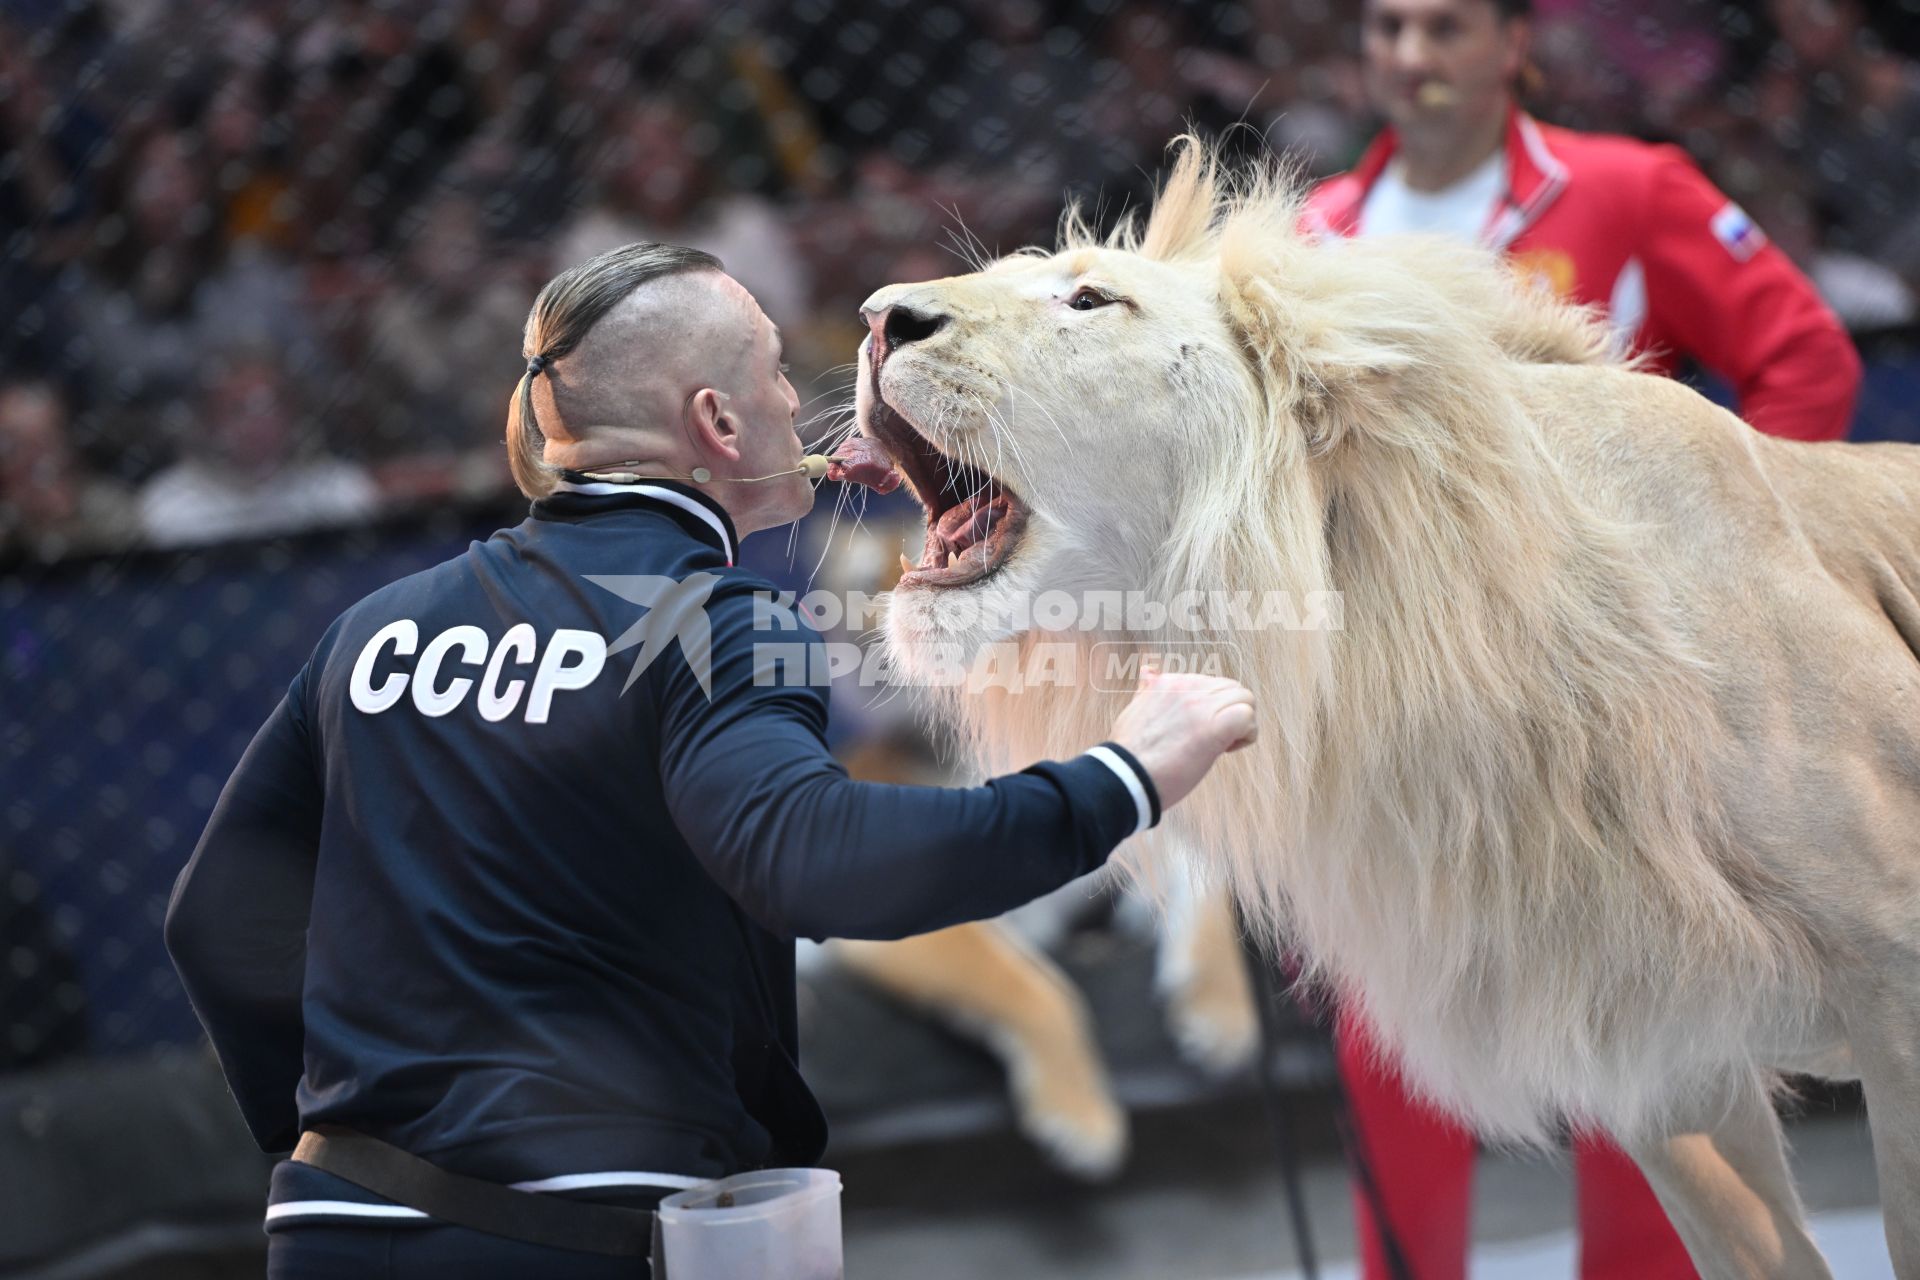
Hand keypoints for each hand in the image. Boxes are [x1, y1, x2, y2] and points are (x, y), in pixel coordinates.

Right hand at [1109, 668, 1256, 812]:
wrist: (1125, 777)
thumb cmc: (1129, 753)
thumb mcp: (1134, 710)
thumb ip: (1147, 690)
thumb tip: (1147, 670)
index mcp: (1169, 682)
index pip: (1211, 683)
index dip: (1212, 709)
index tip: (1197, 731)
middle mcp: (1187, 686)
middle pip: (1233, 688)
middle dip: (1230, 712)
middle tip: (1215, 739)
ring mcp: (1201, 705)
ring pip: (1245, 699)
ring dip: (1241, 723)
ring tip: (1222, 745)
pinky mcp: (1214, 728)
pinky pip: (1248, 717)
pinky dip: (1246, 735)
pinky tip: (1227, 750)